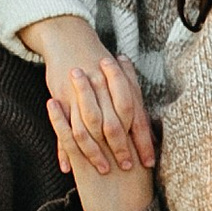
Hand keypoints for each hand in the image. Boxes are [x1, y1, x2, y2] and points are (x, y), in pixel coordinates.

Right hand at [25, 14, 155, 179]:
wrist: (70, 40)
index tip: (150, 162)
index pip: (136, 117)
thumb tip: (149, 131)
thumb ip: (133, 102)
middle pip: (113, 126)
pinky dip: (64, 150)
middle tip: (127, 167)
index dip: (144, 141)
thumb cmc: (99, 62)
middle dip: (121, 149)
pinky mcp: (61, 99)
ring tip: (102, 170)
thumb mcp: (120, 78)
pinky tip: (67, 168)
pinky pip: (63, 129)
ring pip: (88, 131)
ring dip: (95, 153)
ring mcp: (80, 95)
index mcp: (121, 85)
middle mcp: (102, 91)